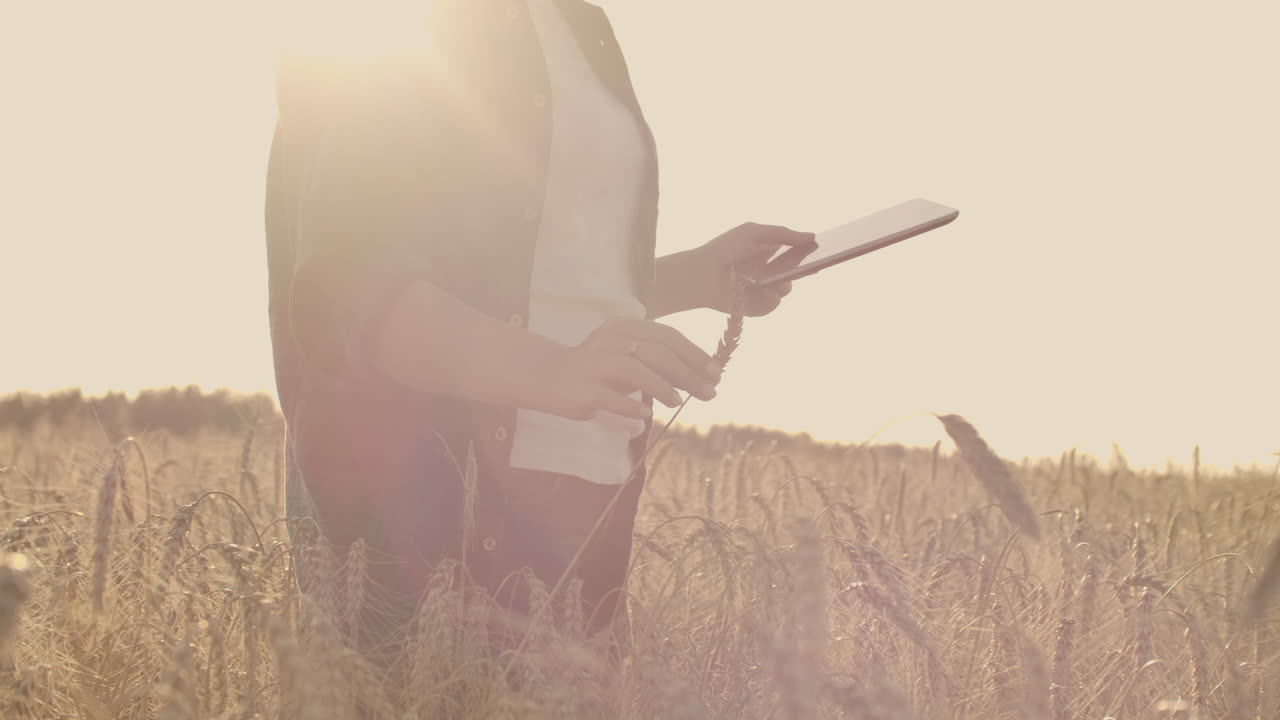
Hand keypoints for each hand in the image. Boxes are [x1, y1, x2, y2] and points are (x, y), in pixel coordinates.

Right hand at [541, 317, 723, 419]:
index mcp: (625, 327)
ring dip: (662, 386)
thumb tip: (697, 379)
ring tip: (679, 402)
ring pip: (635, 370)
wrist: (548, 375)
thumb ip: (657, 364)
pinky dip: (630, 405)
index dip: (695, 354)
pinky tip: (647, 414)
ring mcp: (595, 364)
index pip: (667, 336)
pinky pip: (610, 397)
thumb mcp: (629, 360)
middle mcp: (611, 340)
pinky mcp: (583, 389)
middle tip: (709, 392)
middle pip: (657, 352)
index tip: (716, 373)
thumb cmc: (597, 368)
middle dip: (688, 373)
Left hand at [690, 223, 817, 315]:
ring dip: (780, 283)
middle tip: (813, 264)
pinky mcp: (756, 306)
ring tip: (766, 278)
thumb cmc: (725, 249)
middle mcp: (771, 272)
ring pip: (787, 288)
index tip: (827, 249)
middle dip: (806, 268)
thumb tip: (812, 236)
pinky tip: (755, 289)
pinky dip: (766, 297)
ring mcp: (765, 290)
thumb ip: (783, 234)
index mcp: (771, 253)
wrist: (701, 274)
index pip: (798, 254)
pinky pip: (773, 303)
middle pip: (798, 273)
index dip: (812, 253)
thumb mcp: (754, 233)